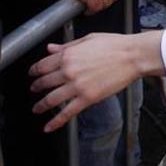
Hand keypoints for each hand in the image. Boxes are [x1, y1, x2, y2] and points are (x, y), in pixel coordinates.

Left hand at [29, 31, 165, 132]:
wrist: (133, 56)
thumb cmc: (115, 45)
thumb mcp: (88, 39)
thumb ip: (67, 46)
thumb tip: (51, 48)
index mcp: (68, 54)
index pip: (43, 65)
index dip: (34, 71)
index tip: (32, 74)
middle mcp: (69, 70)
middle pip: (44, 82)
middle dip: (36, 87)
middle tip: (34, 90)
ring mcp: (77, 86)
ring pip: (51, 99)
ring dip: (41, 105)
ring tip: (37, 108)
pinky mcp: (87, 98)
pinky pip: (67, 113)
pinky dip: (55, 121)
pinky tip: (48, 126)